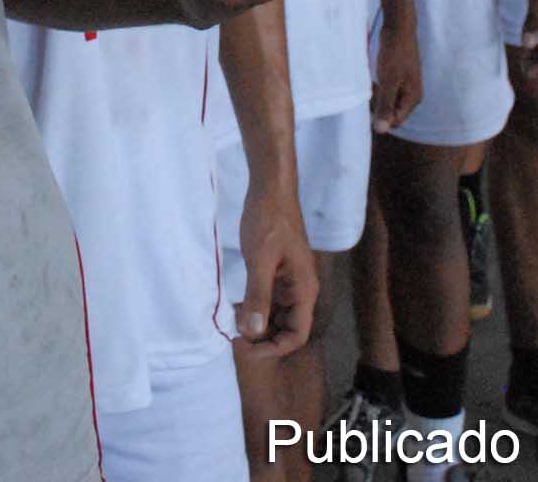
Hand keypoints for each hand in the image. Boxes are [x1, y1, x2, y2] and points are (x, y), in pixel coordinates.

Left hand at [232, 186, 315, 359]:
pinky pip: (271, 299)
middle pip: (288, 328)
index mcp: (304, 289)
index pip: (297, 335)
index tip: (246, 348)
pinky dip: (256, 307)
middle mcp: (301, 289)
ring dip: (259, 323)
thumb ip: (257, 298)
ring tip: (234, 321)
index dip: (274, 348)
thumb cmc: (268, 221)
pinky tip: (237, 305)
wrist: (270, 189)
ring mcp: (290, 281)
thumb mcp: (259, 261)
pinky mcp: (279, 272)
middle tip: (234, 335)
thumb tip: (253, 333)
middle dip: (264, 337)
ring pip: (278, 315)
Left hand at [370, 15, 422, 130]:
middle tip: (370, 90)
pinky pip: (387, 89)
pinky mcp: (398, 77)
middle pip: (392, 112)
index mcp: (413, 98)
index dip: (381, 117)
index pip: (395, 121)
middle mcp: (411, 94)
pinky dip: (379, 86)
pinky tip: (373, 76)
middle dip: (379, 106)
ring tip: (372, 81)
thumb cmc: (394, 53)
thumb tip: (381, 130)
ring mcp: (405, 85)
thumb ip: (385, 105)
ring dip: (377, 95)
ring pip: (388, 100)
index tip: (368, 105)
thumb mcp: (388, 81)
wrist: (398, 27)